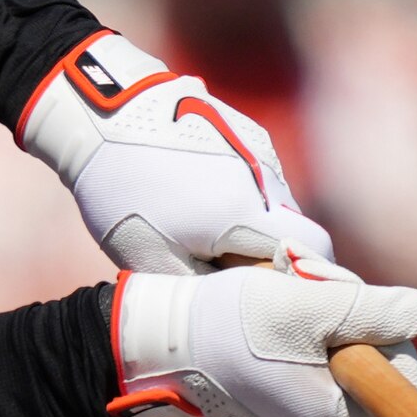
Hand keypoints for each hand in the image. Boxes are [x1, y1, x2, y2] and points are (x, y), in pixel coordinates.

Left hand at [17, 31, 337, 276]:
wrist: (100, 111)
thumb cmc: (122, 189)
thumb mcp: (151, 258)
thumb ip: (201, 288)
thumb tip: (233, 304)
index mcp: (246, 213)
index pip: (315, 250)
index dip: (303, 275)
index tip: (274, 292)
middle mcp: (264, 178)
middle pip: (294, 228)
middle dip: (271, 253)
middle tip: (226, 267)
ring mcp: (257, 147)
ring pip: (276, 201)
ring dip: (254, 222)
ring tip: (204, 229)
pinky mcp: (243, 129)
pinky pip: (258, 175)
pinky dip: (243, 194)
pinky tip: (199, 195)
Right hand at [111, 258, 416, 416]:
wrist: (160, 338)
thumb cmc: (229, 323)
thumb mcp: (305, 306)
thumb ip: (369, 310)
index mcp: (330, 411)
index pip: (402, 384)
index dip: (392, 338)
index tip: (357, 304)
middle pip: (371, 364)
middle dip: (353, 315)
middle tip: (313, 279)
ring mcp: (293, 409)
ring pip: (339, 354)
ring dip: (325, 311)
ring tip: (287, 280)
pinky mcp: (273, 392)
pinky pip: (309, 356)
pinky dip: (301, 324)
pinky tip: (275, 297)